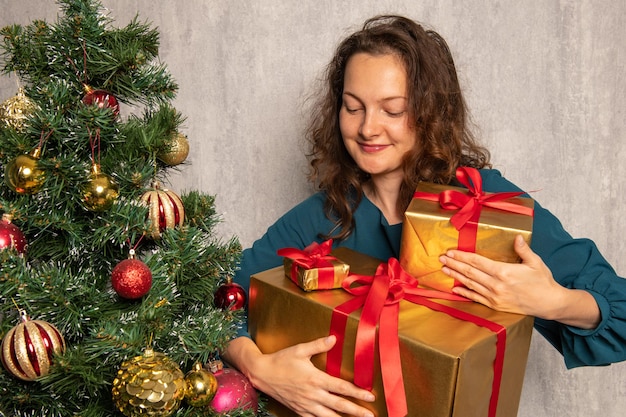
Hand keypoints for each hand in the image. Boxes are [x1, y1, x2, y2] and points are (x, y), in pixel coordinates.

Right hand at [228, 335, 374, 416]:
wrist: (262, 373)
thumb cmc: (281, 360)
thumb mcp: (300, 350)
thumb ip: (318, 345)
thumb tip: (334, 338)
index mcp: (315, 379)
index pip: (341, 388)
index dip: (357, 392)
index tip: (370, 395)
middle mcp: (313, 394)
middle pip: (339, 406)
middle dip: (356, 411)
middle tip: (370, 415)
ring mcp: (306, 405)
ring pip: (329, 416)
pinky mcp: (299, 410)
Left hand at [439, 235, 567, 318]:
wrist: (549, 304)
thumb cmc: (543, 281)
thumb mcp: (535, 262)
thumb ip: (523, 249)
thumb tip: (516, 237)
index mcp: (504, 272)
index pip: (478, 262)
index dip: (463, 256)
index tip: (451, 252)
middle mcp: (496, 285)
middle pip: (470, 272)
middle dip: (454, 264)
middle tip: (441, 258)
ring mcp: (494, 297)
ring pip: (470, 285)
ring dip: (456, 276)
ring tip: (444, 269)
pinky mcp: (495, 306)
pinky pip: (476, 298)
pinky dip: (464, 293)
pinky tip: (454, 288)